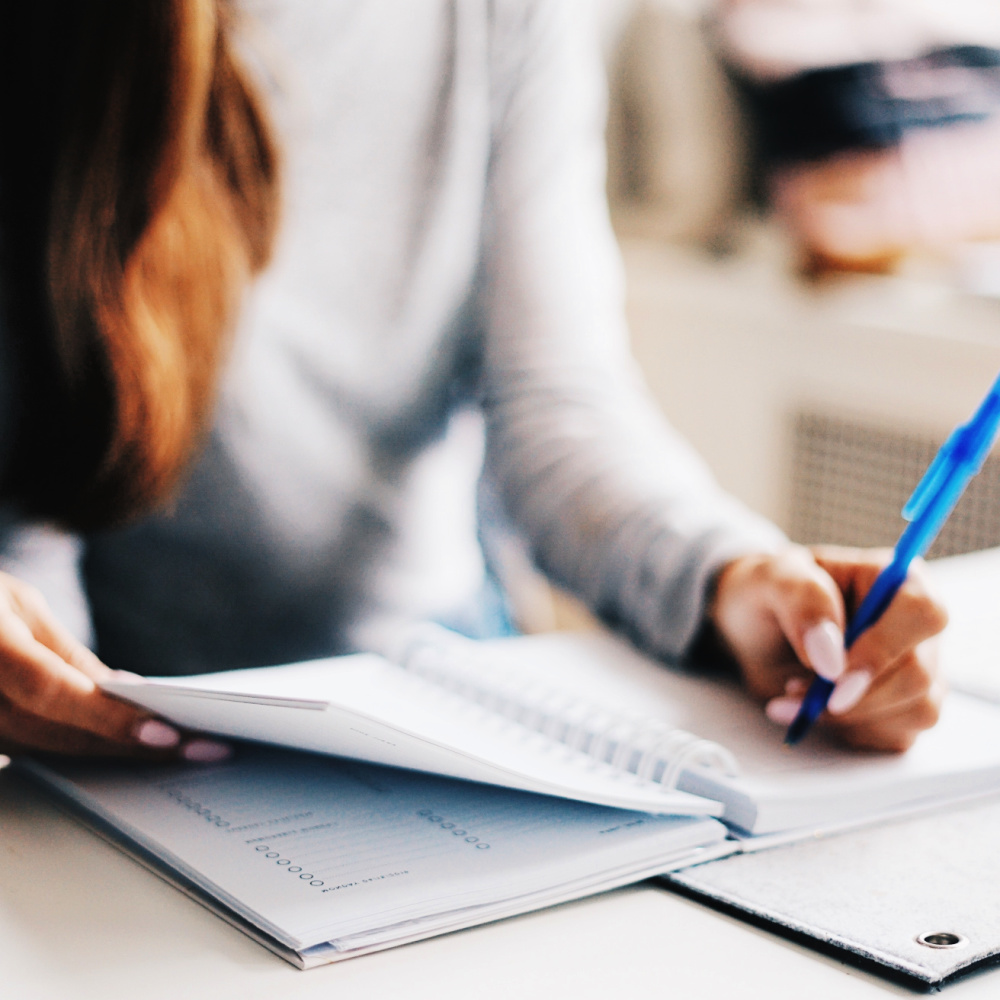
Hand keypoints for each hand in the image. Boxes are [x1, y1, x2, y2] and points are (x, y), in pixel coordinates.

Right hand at [0, 571, 229, 759]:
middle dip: (129, 745)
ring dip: (109, 755)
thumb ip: (62, 652)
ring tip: (176, 753)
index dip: (108, 716)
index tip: (166, 733)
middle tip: (199, 749)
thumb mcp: (15, 603)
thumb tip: (120, 689)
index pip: (51, 691)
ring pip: (42, 751)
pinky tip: (121, 750)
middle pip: (55, 733)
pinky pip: (24, 752)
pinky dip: (74, 751)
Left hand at [708, 544, 947, 751]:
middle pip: (918, 673)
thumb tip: (832, 657)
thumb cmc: (767, 594)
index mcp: (896, 579)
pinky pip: (897, 735)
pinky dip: (849, 731)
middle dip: (851, 694)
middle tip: (792, 688)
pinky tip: (815, 710)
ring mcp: (917, 669)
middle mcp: (915, 625)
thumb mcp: (769, 579)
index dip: (883, 649)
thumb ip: (803, 601)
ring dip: (846, 716)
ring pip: (914, 710)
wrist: (754, 631)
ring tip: (794, 692)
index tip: (833, 675)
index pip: (921, 613)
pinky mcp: (904, 707)